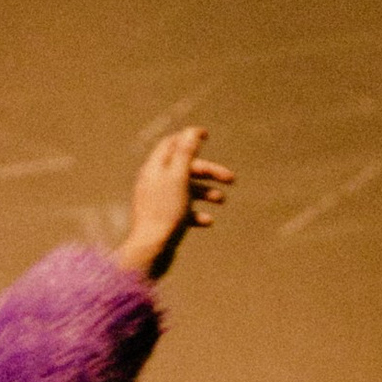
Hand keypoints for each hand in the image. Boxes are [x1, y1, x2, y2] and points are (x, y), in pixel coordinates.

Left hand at [118, 126, 232, 280]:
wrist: (150, 250)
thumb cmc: (165, 212)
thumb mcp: (178, 178)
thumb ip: (185, 154)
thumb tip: (191, 132)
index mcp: (154, 169)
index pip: (170, 144)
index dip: (188, 137)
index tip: (207, 134)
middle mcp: (154, 183)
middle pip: (184, 168)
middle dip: (209, 171)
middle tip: (232, 178)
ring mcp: (158, 201)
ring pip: (186, 190)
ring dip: (206, 192)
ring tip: (222, 200)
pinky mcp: (163, 220)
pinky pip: (183, 211)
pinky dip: (197, 213)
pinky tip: (208, 221)